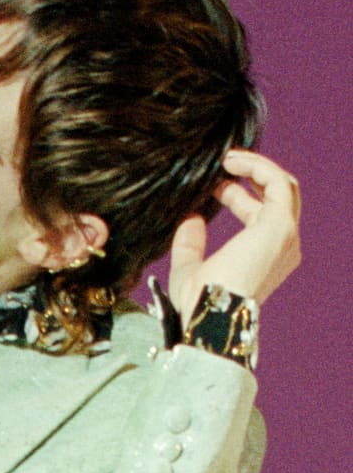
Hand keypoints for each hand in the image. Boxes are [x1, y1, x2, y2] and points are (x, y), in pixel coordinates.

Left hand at [169, 150, 301, 324]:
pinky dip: (258, 167)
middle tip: (222, 165)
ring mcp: (284, 237)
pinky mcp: (279, 227)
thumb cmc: (196, 301)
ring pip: (283, 187)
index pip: (260, 217)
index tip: (212, 186)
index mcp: (264, 258)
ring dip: (256, 167)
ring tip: (226, 157)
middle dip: (252, 178)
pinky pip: (278, 183)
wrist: (207, 315)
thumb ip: (190, 244)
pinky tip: (231, 162)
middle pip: (277, 199)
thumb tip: (191, 219)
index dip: (236, 197)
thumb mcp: (188, 268)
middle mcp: (282, 248)